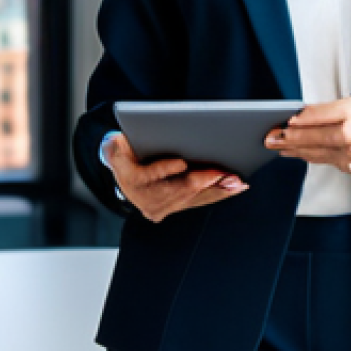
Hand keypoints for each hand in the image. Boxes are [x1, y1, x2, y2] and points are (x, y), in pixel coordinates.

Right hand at [104, 133, 247, 222]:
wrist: (123, 174)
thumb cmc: (124, 153)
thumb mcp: (115, 148)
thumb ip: (114, 147)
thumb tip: (116, 141)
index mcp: (132, 181)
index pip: (150, 176)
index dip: (166, 169)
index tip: (181, 163)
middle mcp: (147, 199)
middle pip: (179, 190)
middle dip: (204, 182)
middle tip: (226, 175)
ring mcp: (160, 208)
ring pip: (193, 199)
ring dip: (217, 190)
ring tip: (236, 182)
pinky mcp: (172, 209)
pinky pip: (198, 202)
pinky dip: (216, 194)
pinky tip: (233, 188)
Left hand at [264, 97, 350, 175]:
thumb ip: (326, 111)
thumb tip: (298, 117)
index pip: (317, 115)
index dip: (297, 120)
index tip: (283, 122)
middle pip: (314, 137)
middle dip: (289, 139)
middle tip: (271, 138)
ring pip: (317, 153)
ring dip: (295, 150)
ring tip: (279, 147)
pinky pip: (328, 161)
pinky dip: (313, 157)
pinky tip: (300, 153)